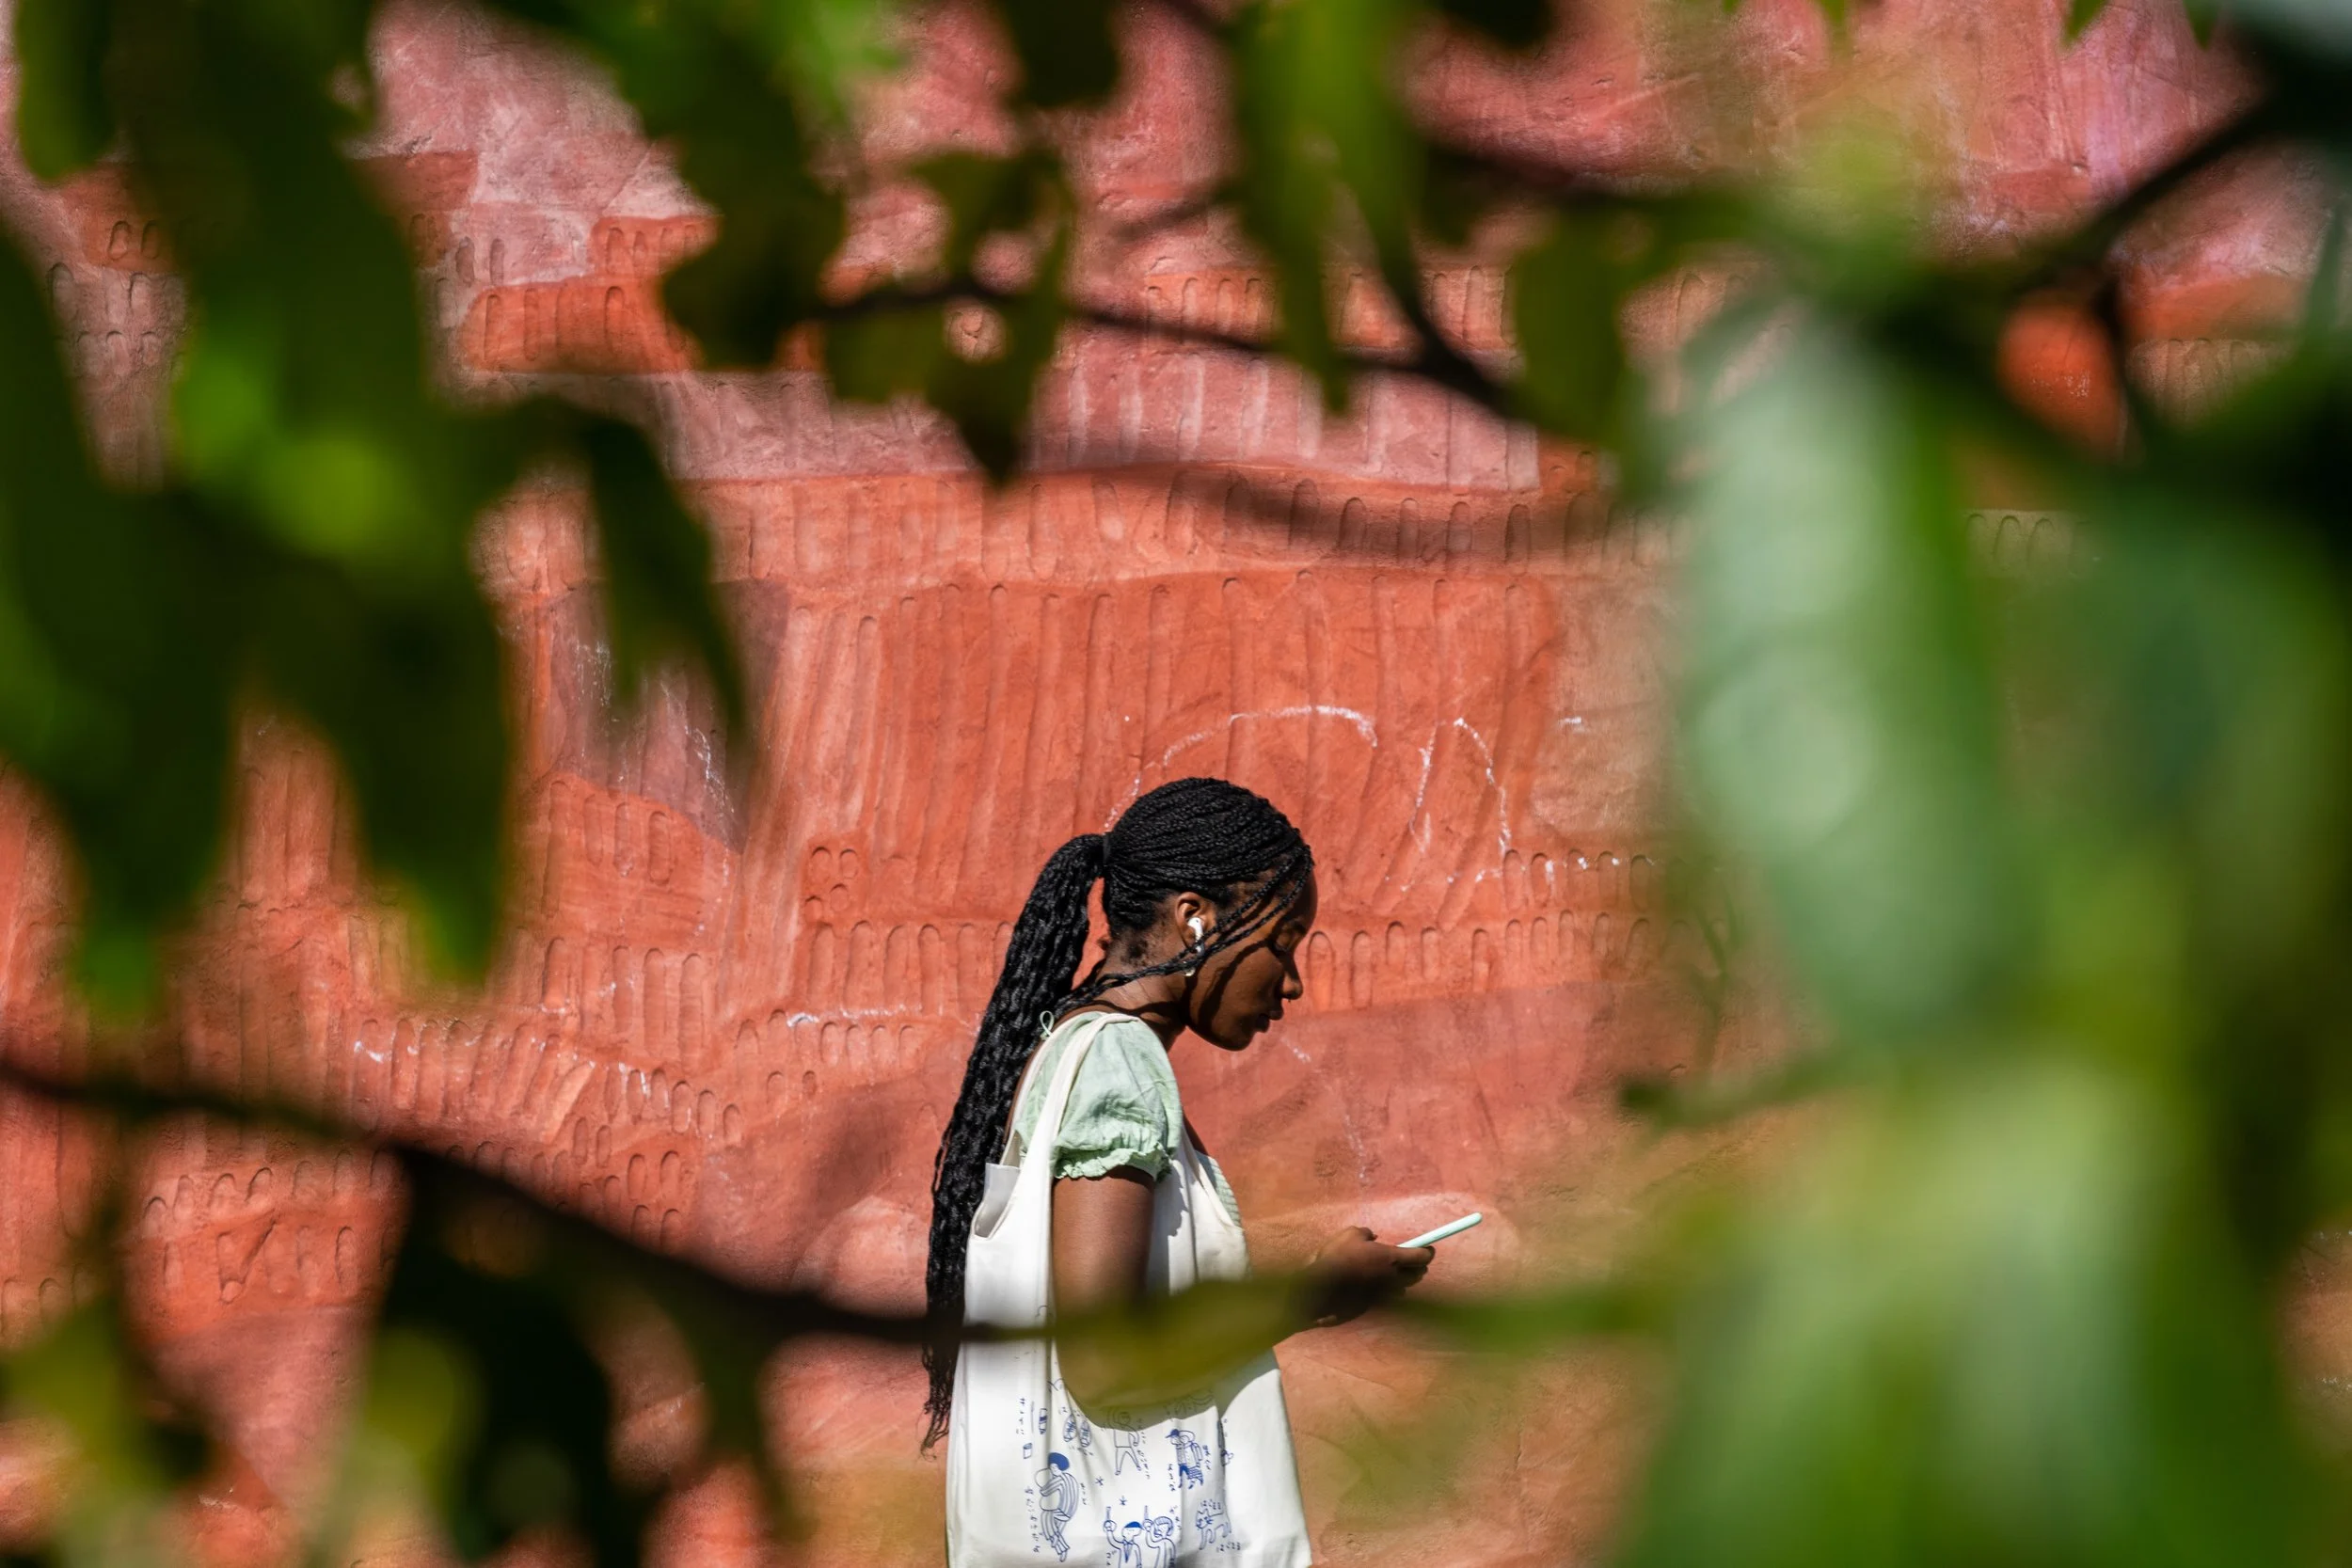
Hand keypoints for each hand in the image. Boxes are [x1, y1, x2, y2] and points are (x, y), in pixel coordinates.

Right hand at [1301, 1226, 1432, 1327]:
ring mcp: (1385, 1293)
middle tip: (1414, 1259)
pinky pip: (1391, 1296)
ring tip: (1397, 1273)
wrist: (1323, 1288)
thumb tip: (1373, 1237)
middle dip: (1419, 1266)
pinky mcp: (1376, 1304)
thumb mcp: (1351, 1235)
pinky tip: (1380, 1284)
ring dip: (1406, 1280)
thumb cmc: (1338, 1257)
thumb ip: (1366, 1234)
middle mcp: (1393, 1277)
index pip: (1422, 1257)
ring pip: (1405, 1288)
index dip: (1428, 1252)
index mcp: (1391, 1258)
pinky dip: (1391, 1290)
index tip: (1428, 1248)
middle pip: (1418, 1275)